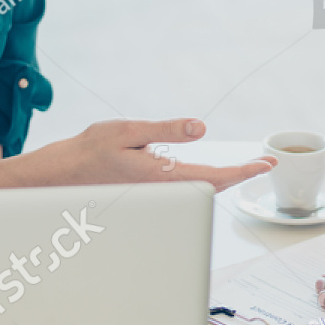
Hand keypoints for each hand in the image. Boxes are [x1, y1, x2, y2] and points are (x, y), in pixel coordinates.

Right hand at [51, 117, 275, 190]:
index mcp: (162, 175)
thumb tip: (201, 128)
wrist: (59, 176)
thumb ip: (167, 130)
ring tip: (243, 170)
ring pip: (197, 192)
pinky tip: (207, 177)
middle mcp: (162, 190)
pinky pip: (182, 193)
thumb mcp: (129, 131)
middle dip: (239, 176)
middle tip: (262, 164)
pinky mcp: (147, 195)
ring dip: (221, 181)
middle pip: (211, 188)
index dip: (243, 170)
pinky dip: (202, 184)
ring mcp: (155, 196)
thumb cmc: (89, 151)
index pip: (214, 176)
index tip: (265, 164)